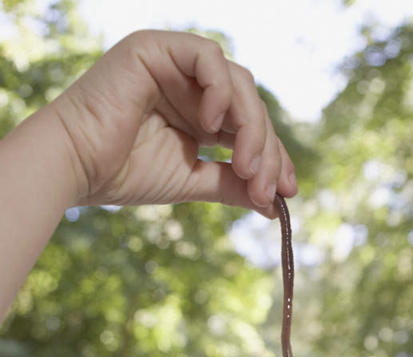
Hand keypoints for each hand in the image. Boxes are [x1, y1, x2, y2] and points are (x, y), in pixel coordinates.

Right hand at [52, 30, 296, 215]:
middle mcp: (191, 86)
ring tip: (245, 167)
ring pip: (237, 82)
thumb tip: (274, 204)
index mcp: (198, 113)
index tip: (286, 192)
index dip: (273, 156)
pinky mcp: (158, 48)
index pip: (249, 127)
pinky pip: (208, 56)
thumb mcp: (191, 180)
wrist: (77, 167)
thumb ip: (231, 184)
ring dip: (250, 127)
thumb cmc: (125, 174)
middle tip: (268, 187)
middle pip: (250, 106)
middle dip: (267, 148)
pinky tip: (213, 126)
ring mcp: (175, 64)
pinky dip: (220, 90)